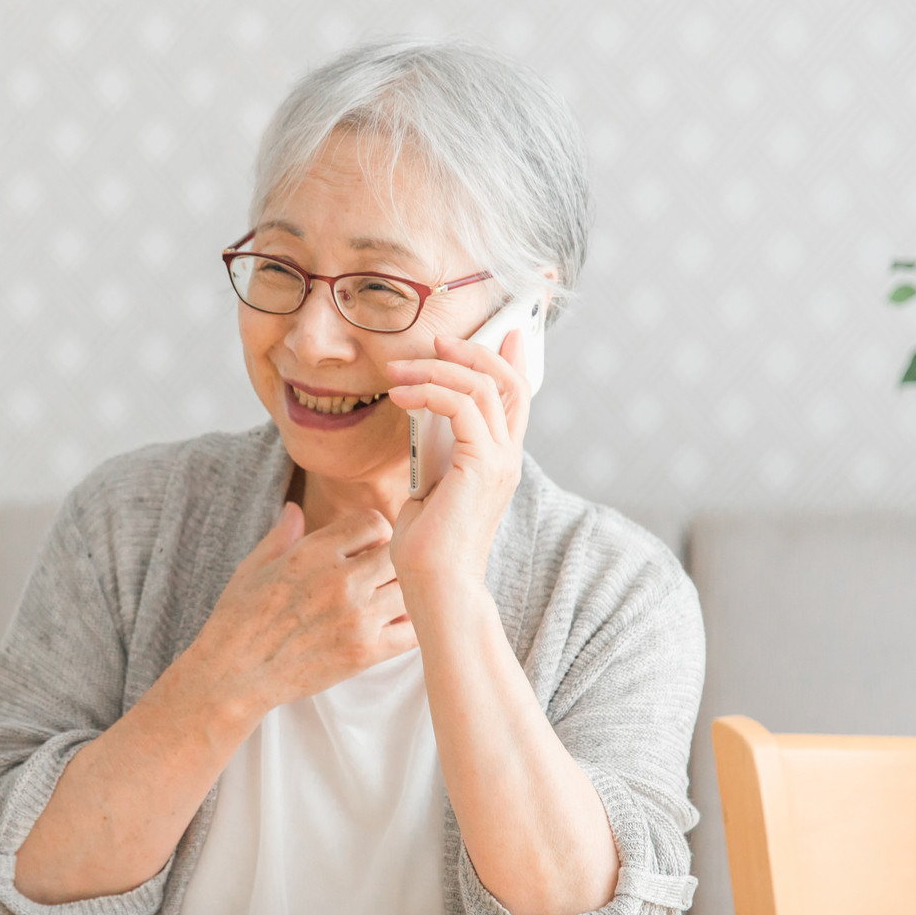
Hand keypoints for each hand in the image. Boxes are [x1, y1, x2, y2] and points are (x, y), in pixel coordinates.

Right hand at [185, 500, 417, 723]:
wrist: (234, 674)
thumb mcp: (254, 566)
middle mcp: (340, 580)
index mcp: (314, 553)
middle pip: (397, 553)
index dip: (374, 532)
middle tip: (380, 576)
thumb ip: (283, 535)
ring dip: (401, 593)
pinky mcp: (364, 653)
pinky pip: (411, 632)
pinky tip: (391, 627)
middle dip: (392, 560)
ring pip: (409, 590)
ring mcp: (356, 617)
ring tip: (384, 602)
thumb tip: (295, 509)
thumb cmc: (238, 620)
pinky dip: (410, 627)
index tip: (366, 548)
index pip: (373, 523)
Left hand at [384, 327, 529, 589]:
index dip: (510, 358)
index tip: (502, 327)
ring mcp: (500, 460)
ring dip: (436, 370)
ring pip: (482, 386)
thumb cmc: (425, 547)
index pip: (517, 395)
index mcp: (498, 459)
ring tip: (398, 372)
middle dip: (472, 350)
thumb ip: (435, 448)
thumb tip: (421, 411)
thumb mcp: (430, 483)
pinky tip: (400, 397)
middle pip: (507, 380)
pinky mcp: (482, 466)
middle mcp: (507, 456)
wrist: (434, 587)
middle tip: (432, 343)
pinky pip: (462, 407)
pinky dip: (429, 392)